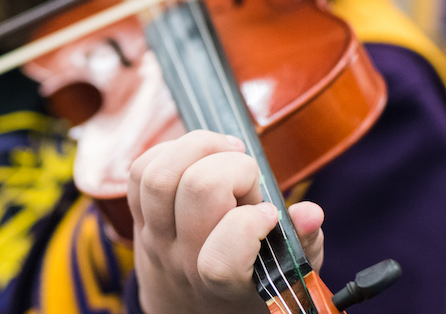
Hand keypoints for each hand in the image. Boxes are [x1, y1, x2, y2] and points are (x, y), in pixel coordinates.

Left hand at [128, 130, 324, 312]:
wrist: (187, 311)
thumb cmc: (245, 286)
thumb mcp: (284, 278)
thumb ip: (302, 247)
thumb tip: (309, 213)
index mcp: (224, 285)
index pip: (221, 257)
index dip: (251, 222)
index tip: (270, 214)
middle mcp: (183, 260)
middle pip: (197, 189)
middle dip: (234, 168)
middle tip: (248, 181)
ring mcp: (154, 238)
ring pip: (160, 175)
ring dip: (197, 148)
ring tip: (224, 153)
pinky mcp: (136, 219)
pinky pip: (139, 172)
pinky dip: (168, 152)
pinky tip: (196, 158)